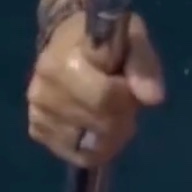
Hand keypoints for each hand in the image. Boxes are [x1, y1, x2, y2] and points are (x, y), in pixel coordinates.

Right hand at [26, 8, 165, 167]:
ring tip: (108, 113)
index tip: (129, 85)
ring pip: (87, 146)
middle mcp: (45, 89)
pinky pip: (73, 152)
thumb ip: (144, 65)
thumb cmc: (106, 41)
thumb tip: (154, 99)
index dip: (127, 97)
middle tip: (123, 101)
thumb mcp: (133, 39)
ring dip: (108, 135)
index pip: (106, 98)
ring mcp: (38, 111)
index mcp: (68, 61)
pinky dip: (90, 145)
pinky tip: (93, 125)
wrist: (67, 41)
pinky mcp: (37, 128)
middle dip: (122, 118)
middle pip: (100, 125)